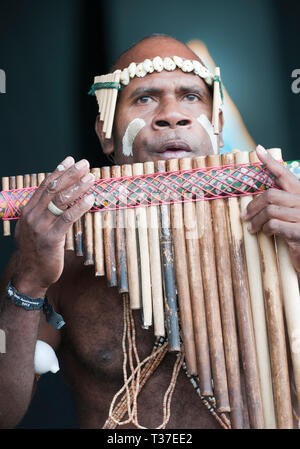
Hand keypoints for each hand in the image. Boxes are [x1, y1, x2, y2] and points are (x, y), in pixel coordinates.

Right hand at [12, 156, 94, 296]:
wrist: (29, 275)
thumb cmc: (36, 251)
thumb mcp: (34, 227)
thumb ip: (43, 212)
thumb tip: (60, 198)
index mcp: (28, 210)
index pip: (45, 185)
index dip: (59, 171)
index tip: (71, 160)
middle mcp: (32, 215)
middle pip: (54, 188)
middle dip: (71, 174)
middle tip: (86, 164)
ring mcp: (40, 227)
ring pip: (61, 201)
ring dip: (78, 187)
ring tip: (92, 178)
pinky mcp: (51, 239)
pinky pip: (67, 219)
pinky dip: (79, 207)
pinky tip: (90, 199)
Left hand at [242, 145, 299, 273]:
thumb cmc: (296, 233)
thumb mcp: (289, 215)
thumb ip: (278, 203)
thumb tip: (254, 198)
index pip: (284, 173)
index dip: (271, 162)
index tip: (258, 149)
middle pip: (271, 195)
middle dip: (253, 206)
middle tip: (244, 216)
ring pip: (270, 210)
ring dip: (257, 220)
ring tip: (253, 228)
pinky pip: (275, 225)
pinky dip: (266, 229)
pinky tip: (266, 234)